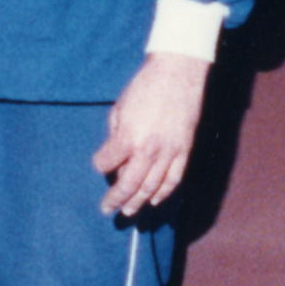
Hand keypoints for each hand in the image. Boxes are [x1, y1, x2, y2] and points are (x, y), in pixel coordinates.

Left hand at [93, 52, 208, 217]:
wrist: (178, 74)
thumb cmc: (145, 87)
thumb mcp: (120, 108)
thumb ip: (116, 134)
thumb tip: (116, 155)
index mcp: (128, 136)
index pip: (106, 163)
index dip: (101, 164)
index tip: (100, 164)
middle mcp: (148, 149)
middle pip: (128, 184)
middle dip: (116, 199)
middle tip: (107, 209)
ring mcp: (168, 152)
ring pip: (151, 187)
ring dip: (138, 202)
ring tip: (129, 211)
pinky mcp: (184, 151)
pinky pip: (174, 179)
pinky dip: (164, 193)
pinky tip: (155, 200)